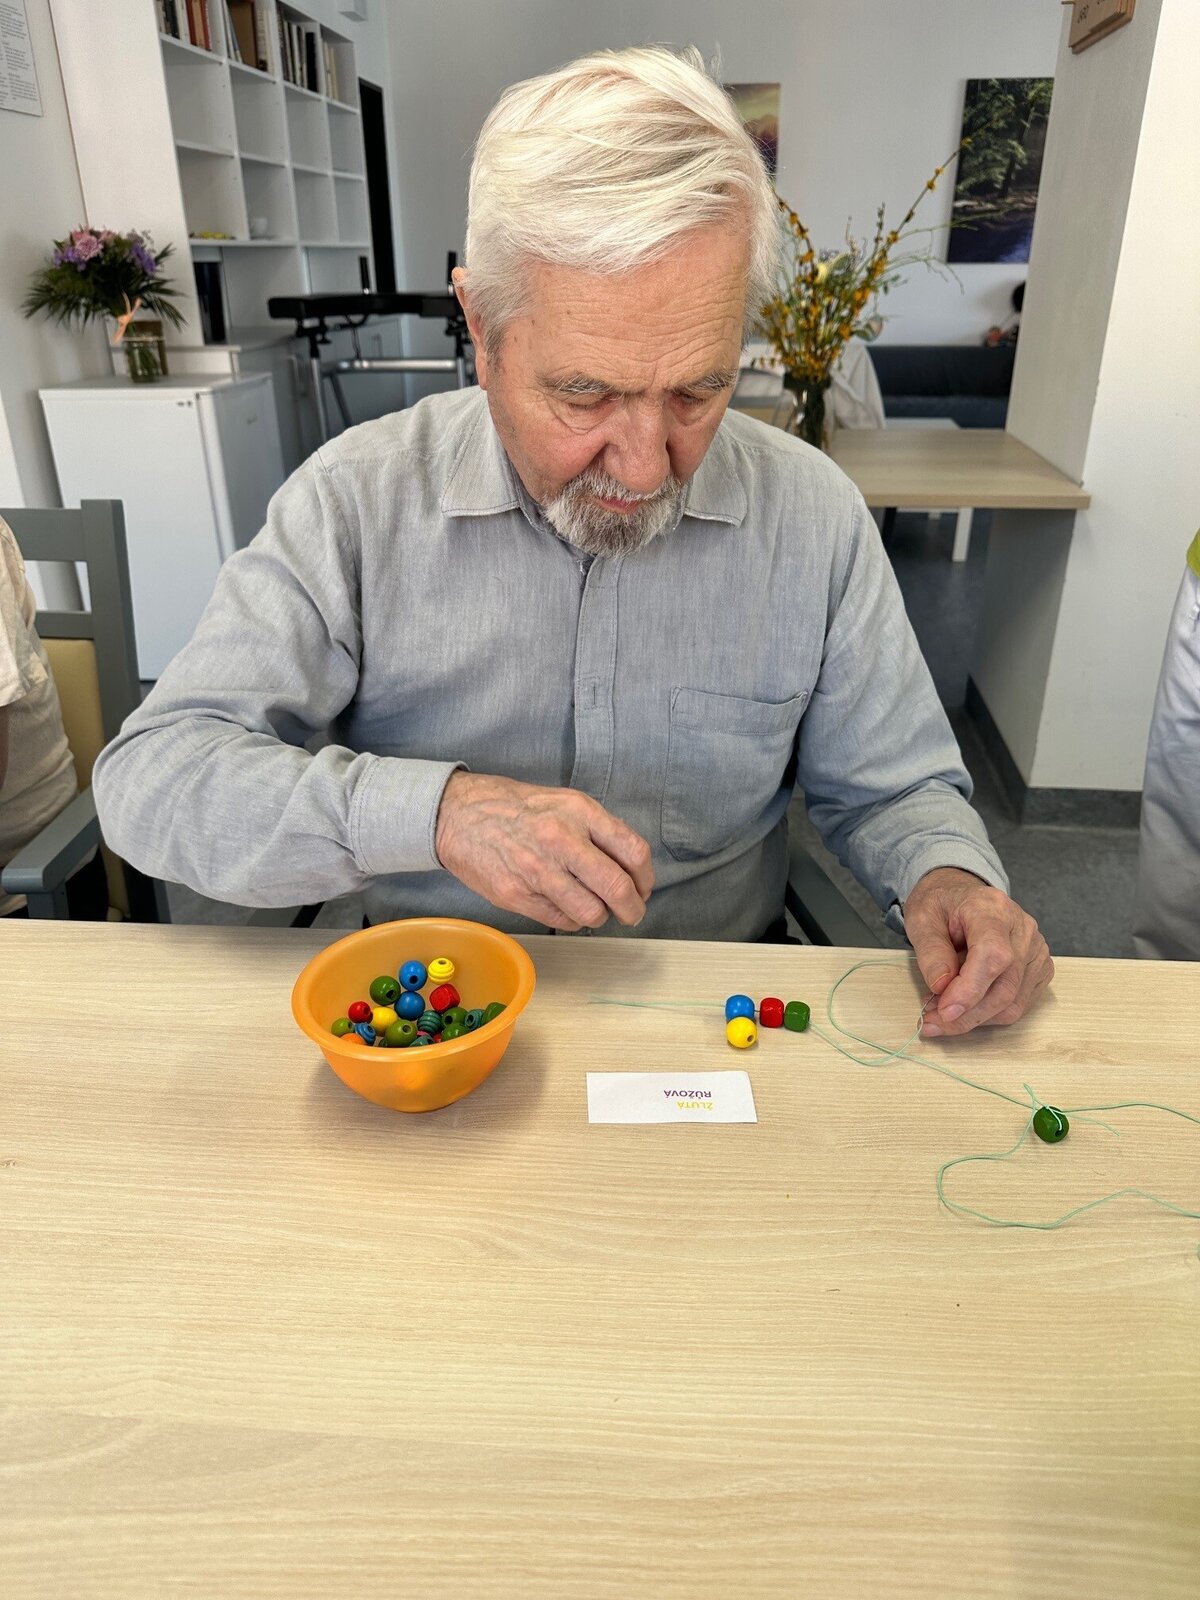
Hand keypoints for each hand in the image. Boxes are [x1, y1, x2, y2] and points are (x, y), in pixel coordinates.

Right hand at [434, 771, 654, 931]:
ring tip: (593, 909)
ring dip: (600, 917)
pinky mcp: (517, 895)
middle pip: (617, 888)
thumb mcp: (564, 802)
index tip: (643, 888)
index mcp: (580, 812)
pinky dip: (571, 919)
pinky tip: (565, 906)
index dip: (646, 878)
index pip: (633, 851)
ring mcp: (538, 870)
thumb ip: (598, 830)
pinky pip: (561, 920)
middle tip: (632, 913)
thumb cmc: (516, 808)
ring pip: (591, 912)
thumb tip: (631, 868)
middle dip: (633, 908)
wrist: (460, 815)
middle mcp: (562, 840)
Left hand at [902, 867, 1052, 1037]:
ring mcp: (1036, 950)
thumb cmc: (942, 906)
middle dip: (966, 1014)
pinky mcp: (1039, 968)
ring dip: (974, 1018)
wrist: (962, 897)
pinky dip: (988, 1014)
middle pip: (1005, 986)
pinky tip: (964, 1007)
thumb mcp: (922, 919)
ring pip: (1012, 1002)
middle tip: (930, 1021)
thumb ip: (931, 952)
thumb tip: (942, 987)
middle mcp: (1023, 929)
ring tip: (940, 1012)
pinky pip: (1018, 1004)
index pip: (993, 955)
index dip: (970, 989)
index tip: (943, 1010)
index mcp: (992, 909)